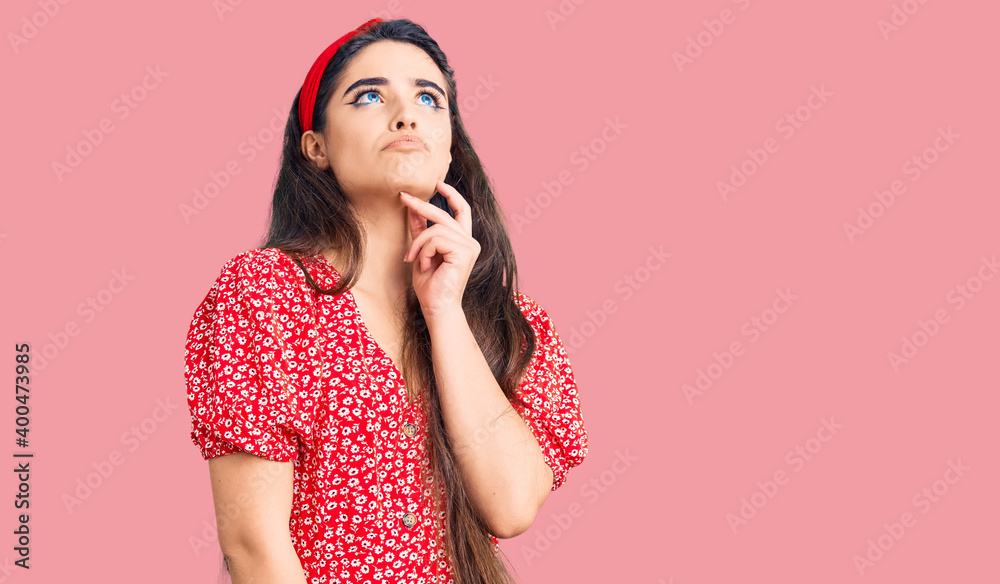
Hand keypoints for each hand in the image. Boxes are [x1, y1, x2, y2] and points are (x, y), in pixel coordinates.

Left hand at [400, 179, 479, 320]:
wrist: (436, 307)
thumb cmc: (430, 285)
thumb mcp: (421, 252)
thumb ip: (420, 230)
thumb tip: (413, 207)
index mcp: (463, 241)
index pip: (462, 210)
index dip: (451, 194)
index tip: (436, 183)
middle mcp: (470, 241)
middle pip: (444, 214)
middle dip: (422, 204)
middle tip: (403, 197)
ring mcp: (470, 246)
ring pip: (436, 228)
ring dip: (419, 243)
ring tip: (413, 259)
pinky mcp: (464, 252)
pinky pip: (436, 239)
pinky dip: (424, 251)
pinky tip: (425, 265)